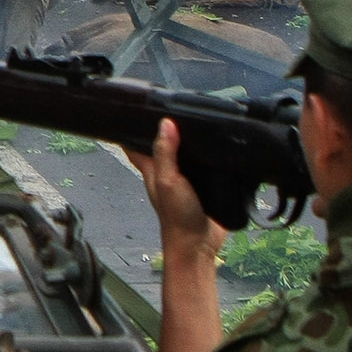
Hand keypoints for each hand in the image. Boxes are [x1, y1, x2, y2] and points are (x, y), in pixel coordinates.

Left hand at [126, 118, 228, 260]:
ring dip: (192, 142)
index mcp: (152, 169)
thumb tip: (166, 124)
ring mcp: (186, 179)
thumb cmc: (176, 218)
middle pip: (163, 145)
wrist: (199, 244)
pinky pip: (206, 166)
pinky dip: (210, 157)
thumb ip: (165, 153)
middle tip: (175, 106)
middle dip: (168, 129)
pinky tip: (220, 145)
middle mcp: (167, 172)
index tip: (135, 108)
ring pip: (186, 154)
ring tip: (200, 118)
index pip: (135, 144)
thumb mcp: (167, 181)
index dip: (132, 127)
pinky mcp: (205, 186)